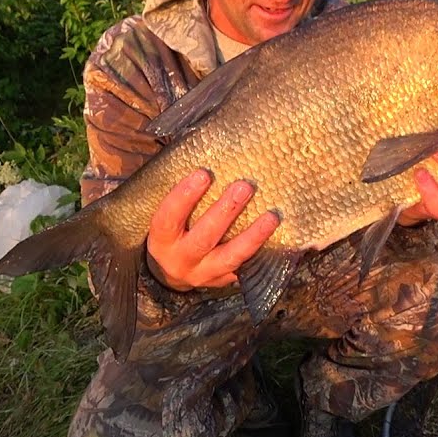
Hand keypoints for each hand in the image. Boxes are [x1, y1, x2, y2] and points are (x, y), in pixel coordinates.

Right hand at [146, 169, 279, 290]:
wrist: (173, 272)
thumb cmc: (173, 233)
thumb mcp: (168, 218)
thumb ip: (182, 195)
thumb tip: (203, 155)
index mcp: (161, 241)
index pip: (169, 218)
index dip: (184, 196)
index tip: (204, 174)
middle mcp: (180, 261)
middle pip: (203, 237)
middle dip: (225, 212)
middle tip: (244, 186)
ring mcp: (203, 274)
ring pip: (230, 257)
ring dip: (253, 236)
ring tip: (271, 216)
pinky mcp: (223, 281)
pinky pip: (245, 267)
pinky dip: (261, 251)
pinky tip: (276, 235)